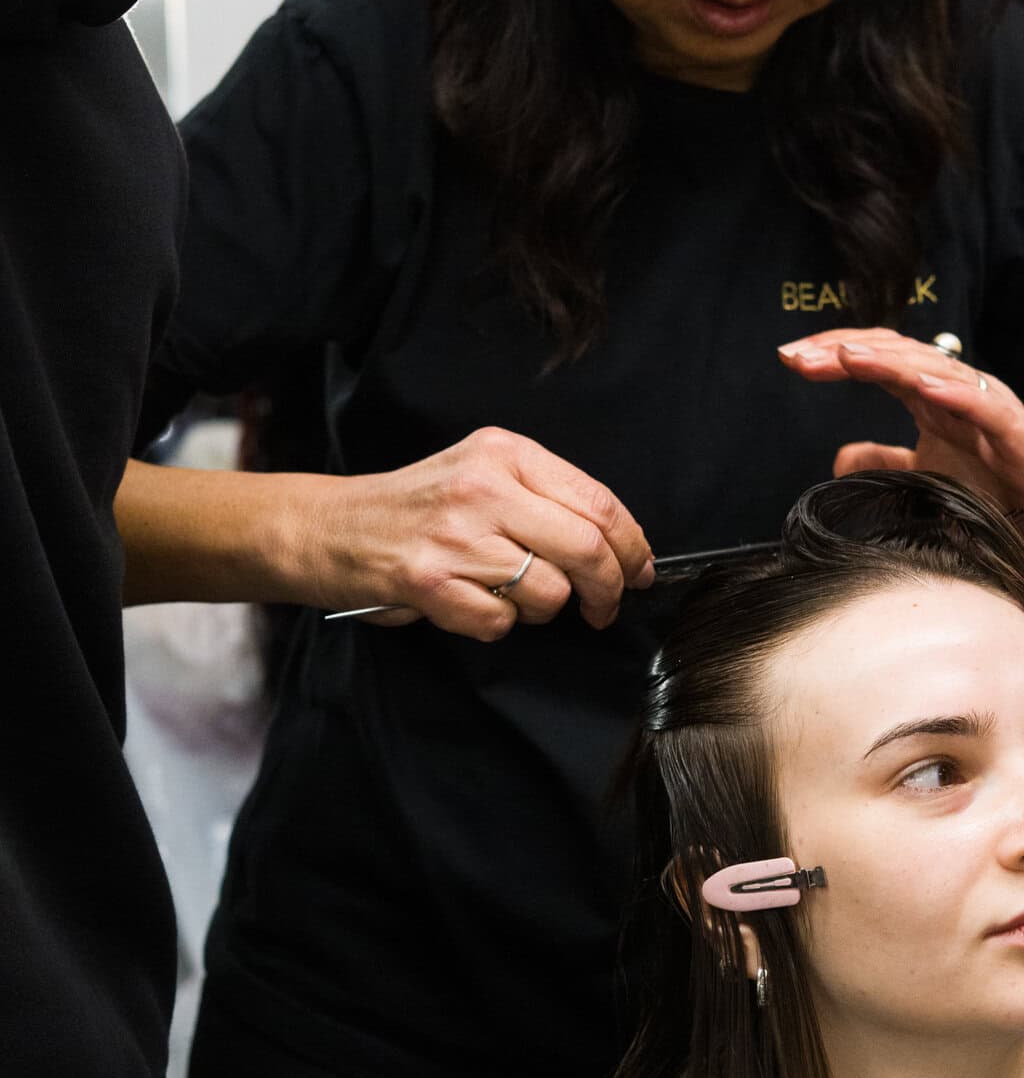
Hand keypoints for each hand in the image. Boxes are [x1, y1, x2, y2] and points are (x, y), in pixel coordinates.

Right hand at [310, 427, 654, 639]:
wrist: (331, 526)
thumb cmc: (417, 507)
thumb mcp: (482, 473)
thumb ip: (545, 498)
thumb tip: (619, 547)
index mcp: (505, 454)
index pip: (599, 503)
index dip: (632, 547)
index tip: (639, 571)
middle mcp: (483, 488)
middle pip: (586, 549)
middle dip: (608, 589)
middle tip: (604, 607)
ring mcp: (455, 536)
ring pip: (547, 592)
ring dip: (542, 608)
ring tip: (513, 595)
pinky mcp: (429, 582)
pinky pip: (500, 622)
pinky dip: (497, 623)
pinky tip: (472, 602)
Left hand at [778, 328, 1023, 583]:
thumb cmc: (1001, 503)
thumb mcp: (925, 482)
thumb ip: (884, 465)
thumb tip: (838, 458)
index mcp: (936, 401)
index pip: (879, 363)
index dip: (834, 356)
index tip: (789, 360)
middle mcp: (962, 398)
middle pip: (899, 356)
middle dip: (846, 351)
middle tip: (798, 355)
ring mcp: (994, 415)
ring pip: (939, 372)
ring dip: (891, 361)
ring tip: (848, 356)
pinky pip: (989, 410)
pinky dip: (957, 394)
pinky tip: (923, 385)